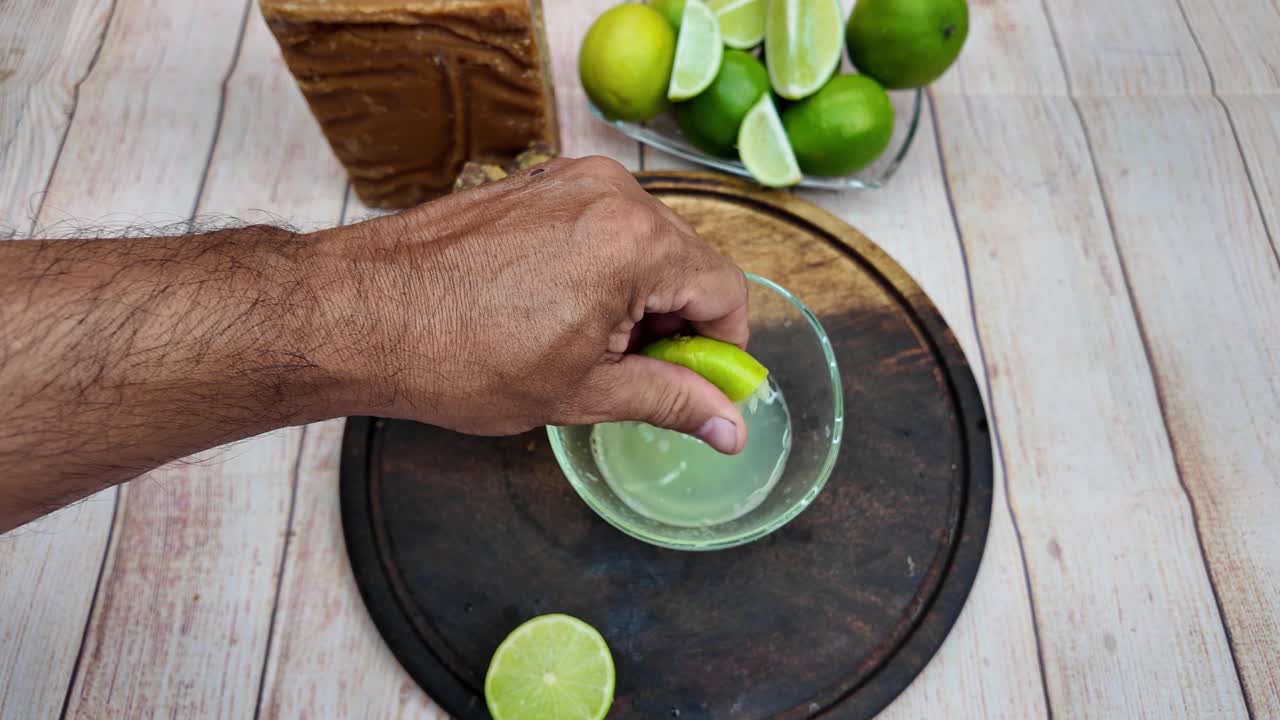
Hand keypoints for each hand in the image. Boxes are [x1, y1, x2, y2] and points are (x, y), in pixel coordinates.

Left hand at [315, 156, 749, 452]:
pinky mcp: (537, 185)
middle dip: (675, 325)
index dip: (722, 349)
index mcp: (635, 241)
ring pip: (644, 245)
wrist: (360, 315)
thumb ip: (671, 400)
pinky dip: (601, 272)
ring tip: (585, 349)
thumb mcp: (582, 393)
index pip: (724, 291)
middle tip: (634, 377)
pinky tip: (559, 315)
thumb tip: (730, 424)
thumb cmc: (457, 355)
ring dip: (637, 300)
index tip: (701, 386)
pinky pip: (600, 227)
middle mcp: (611, 193)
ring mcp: (570, 181)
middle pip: (687, 262)